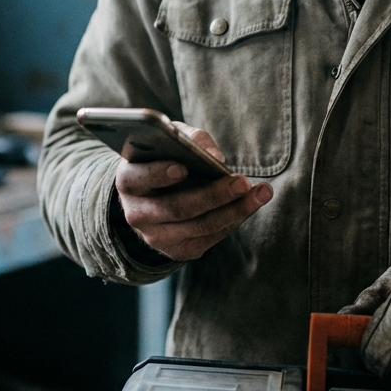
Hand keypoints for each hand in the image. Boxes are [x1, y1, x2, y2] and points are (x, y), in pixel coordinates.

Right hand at [115, 122, 273, 261]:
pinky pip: (210, 237)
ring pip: (200, 226)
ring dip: (235, 210)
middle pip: (177, 207)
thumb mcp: (169, 141)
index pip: (139, 178)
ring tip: (261, 193)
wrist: (153, 198)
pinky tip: (250, 204)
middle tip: (242, 181)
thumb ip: (188, 139)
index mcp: (128, 181)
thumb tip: (215, 157)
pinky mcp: (177, 251)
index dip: (159, 174)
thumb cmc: (164, 159)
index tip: (183, 168)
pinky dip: (233, 220)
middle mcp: (137, 214)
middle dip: (213, 195)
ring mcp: (156, 237)